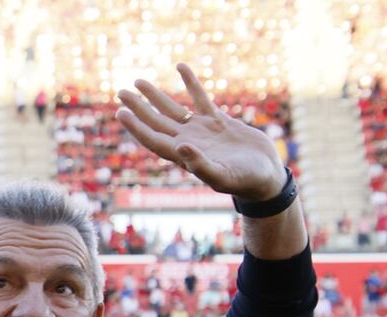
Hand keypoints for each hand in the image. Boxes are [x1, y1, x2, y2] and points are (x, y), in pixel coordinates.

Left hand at [116, 63, 286, 201]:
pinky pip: (200, 98)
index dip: (136, 127)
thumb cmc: (245, 181)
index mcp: (184, 156)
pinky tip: (180, 67)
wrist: (265, 176)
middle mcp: (188, 141)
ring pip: (173, 109)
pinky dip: (190, 83)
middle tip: (120, 91)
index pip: (153, 139)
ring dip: (155, 96)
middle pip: (157, 121)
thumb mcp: (223, 176)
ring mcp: (202, 130)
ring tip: (138, 81)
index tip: (121, 112)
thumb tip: (181, 147)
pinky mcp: (218, 121)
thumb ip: (201, 164)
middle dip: (139, 107)